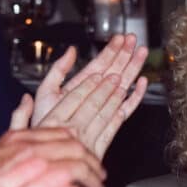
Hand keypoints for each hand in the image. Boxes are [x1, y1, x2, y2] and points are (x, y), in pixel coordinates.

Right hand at [0, 101, 106, 186]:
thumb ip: (16, 123)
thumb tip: (27, 100)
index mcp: (16, 141)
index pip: (64, 134)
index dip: (84, 147)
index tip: (92, 158)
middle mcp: (21, 158)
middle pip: (73, 150)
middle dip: (92, 165)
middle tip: (99, 177)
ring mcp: (25, 180)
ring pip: (73, 172)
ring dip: (89, 183)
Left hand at [32, 34, 148, 157]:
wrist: (51, 149)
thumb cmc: (45, 123)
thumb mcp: (46, 91)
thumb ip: (58, 70)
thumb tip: (71, 50)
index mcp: (80, 86)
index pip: (99, 64)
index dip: (111, 50)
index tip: (121, 38)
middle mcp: (94, 95)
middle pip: (114, 71)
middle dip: (125, 55)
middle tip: (135, 40)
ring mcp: (103, 108)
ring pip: (123, 85)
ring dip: (133, 69)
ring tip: (141, 54)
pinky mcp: (110, 123)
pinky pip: (126, 108)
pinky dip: (135, 96)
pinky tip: (142, 83)